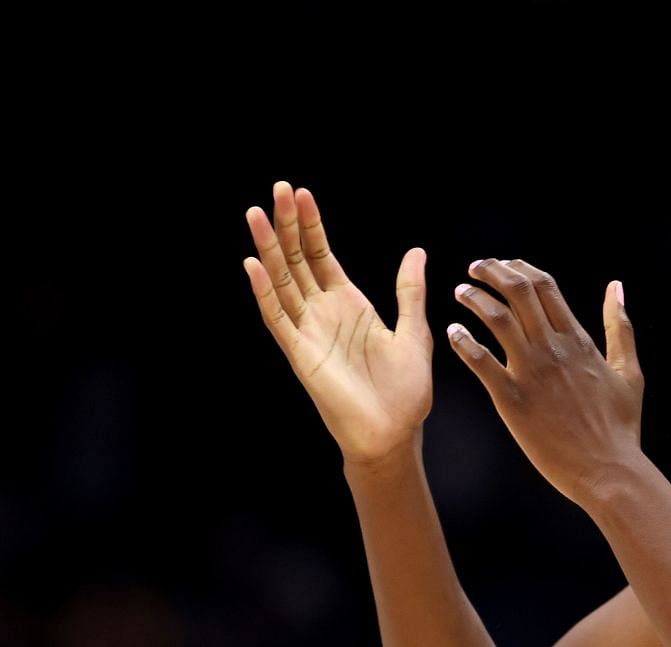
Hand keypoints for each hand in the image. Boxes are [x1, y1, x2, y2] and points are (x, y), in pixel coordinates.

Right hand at [242, 181, 432, 465]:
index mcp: (350, 305)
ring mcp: (309, 332)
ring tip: (255, 214)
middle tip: (277, 188)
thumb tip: (415, 251)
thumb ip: (409, 291)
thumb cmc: (405, 391)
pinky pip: (278, 318)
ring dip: (269, 249)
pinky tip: (255, 264)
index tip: (302, 193)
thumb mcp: (413, 332)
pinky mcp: (301, 354)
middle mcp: (324, 313)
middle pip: (298, 260)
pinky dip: (265, 292)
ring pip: (282, 282)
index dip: (312, 226)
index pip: (323, 256)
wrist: (396, 434)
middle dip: (288, 225)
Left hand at [446, 260, 644, 506]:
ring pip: (497, 318)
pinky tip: (453, 332)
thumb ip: (620, 327)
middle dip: (493, 271)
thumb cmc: (621, 427)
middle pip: (518, 291)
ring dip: (474, 298)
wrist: (609, 470)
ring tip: (460, 292)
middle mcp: (554, 349)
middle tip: (476, 268)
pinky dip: (463, 342)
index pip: (545, 286)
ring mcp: (532, 374)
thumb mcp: (629, 371)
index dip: (520, 267)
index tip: (505, 264)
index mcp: (579, 341)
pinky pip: (481, 362)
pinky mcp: (513, 401)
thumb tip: (617, 288)